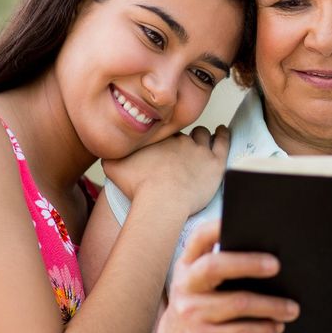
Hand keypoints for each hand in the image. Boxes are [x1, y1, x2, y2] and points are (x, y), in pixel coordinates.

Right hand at [101, 126, 229, 215]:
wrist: (161, 201)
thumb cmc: (137, 188)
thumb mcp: (113, 168)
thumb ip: (111, 155)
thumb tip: (108, 148)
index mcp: (160, 140)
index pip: (165, 134)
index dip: (164, 141)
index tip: (163, 149)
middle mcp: (181, 140)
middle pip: (184, 135)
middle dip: (182, 140)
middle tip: (180, 150)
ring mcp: (200, 151)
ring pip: (203, 135)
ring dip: (202, 136)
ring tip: (204, 136)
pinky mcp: (215, 163)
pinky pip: (223, 142)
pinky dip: (223, 135)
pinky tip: (222, 131)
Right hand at [149, 220, 297, 332]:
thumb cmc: (198, 314)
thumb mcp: (199, 288)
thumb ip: (220, 271)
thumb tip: (269, 259)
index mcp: (186, 267)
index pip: (199, 237)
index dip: (218, 226)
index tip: (245, 220)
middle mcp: (185, 286)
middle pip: (215, 266)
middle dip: (249, 263)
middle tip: (277, 266)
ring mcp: (190, 313)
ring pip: (238, 303)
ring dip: (271, 305)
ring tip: (292, 308)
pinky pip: (240, 331)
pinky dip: (263, 329)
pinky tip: (277, 326)